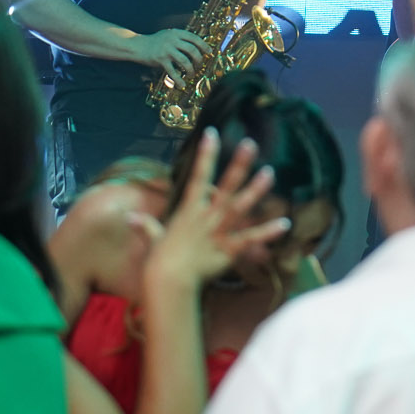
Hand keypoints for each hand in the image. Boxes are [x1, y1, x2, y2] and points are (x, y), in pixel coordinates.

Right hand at [131, 27, 212, 82]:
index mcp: (176, 32)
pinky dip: (179, 79)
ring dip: (191, 70)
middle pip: (192, 50)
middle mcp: (172, 39)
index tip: (209, 52)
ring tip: (191, 75)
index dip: (203, 45)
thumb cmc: (155, 42)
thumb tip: (196, 47)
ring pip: (185, 61)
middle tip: (199, 66)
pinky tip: (182, 84)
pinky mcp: (160, 59)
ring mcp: (166, 49)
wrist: (138, 46)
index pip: (194, 38)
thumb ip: (180, 38)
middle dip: (199, 60)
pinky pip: (173, 71)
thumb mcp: (168, 35)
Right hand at [142, 127, 290, 287]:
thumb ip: (146, 226)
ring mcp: (218, 232)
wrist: (167, 281)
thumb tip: (129, 218)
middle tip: (251, 144)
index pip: (199, 176)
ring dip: (255, 190)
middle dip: (238, 165)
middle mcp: (206, 216)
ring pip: (239, 207)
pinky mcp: (228, 250)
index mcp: (189, 210)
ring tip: (270, 173)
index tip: (212, 132)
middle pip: (225, 186)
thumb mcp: (153, 238)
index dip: (206, 154)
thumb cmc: (158, 260)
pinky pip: (250, 239)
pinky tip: (285, 223)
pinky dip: (268, 232)